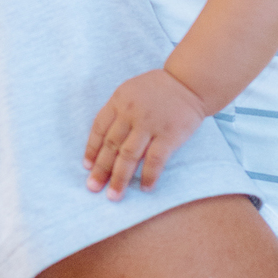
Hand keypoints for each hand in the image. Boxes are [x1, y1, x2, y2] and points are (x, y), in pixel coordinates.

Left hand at [85, 69, 205, 198]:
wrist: (190, 82)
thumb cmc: (159, 88)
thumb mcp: (131, 91)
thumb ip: (118, 112)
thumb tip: (104, 143)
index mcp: (119, 100)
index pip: (99, 128)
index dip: (92, 149)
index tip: (87, 167)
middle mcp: (131, 112)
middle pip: (111, 145)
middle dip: (101, 169)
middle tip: (93, 187)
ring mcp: (150, 124)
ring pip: (129, 156)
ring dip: (120, 178)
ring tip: (114, 195)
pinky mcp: (169, 134)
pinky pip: (155, 160)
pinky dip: (148, 175)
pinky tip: (144, 187)